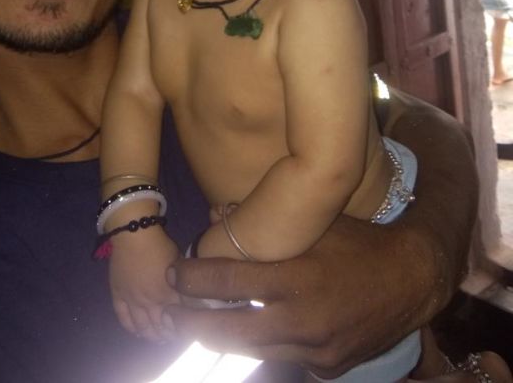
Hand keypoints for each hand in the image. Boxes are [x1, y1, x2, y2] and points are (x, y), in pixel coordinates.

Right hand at [109, 226, 180, 342]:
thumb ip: (183, 281)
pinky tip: (137, 331)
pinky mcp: (118, 296)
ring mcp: (132, 300)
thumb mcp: (178, 262)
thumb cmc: (160, 245)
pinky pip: (123, 318)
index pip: (178, 318)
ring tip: (156, 337)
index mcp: (168, 294)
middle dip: (167, 335)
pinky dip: (131, 328)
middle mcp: (151, 302)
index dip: (183, 326)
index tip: (186, 329)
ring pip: (142, 327)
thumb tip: (190, 294)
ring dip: (150, 335)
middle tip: (171, 336)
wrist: (134, 235)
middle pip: (160, 327)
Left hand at [166, 94, 477, 377]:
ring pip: (252, 351)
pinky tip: (250, 336)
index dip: (193, 281)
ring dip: (222, 340)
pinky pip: (286, 360)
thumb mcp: (315, 224)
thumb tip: (215, 214)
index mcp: (295, 278)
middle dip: (192, 324)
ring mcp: (315, 350)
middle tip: (168, 315)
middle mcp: (301, 319)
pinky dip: (265, 347)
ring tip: (197, 328)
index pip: (229, 282)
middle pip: (229, 330)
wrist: (412, 281)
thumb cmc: (359, 244)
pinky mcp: (328, 367)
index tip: (171, 276)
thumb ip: (264, 221)